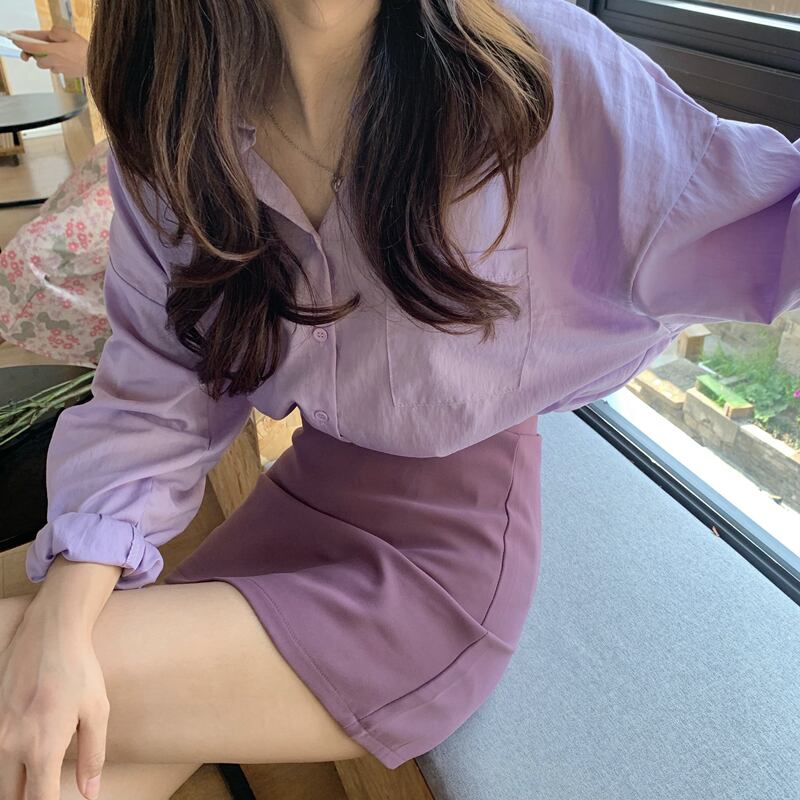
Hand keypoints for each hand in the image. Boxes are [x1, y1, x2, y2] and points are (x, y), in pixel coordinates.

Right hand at [0, 608, 108, 799]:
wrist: (49, 634)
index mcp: (41, 749)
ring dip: (17, 786)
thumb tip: (90, 792)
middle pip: (11, 797)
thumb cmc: (78, 671)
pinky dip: (8, 763)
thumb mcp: (96, 711)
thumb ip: (92, 756)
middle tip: (48, 790)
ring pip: (0, 779)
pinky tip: (25, 756)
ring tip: (38, 779)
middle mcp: (10, 746)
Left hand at [11, 27, 87, 78]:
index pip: (32, 47)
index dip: (22, 44)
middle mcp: (55, 62)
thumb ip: (56, 32)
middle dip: (38, 55)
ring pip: (47, 66)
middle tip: (42, 49)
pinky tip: (66, 61)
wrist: (98, 65)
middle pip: (38, 60)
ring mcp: (60, 69)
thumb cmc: (85, 51)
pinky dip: (57, 65)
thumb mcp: (70, 34)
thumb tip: (50, 35)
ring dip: (48, 61)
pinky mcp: (66, 74)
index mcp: (54, 50)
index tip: (16, 41)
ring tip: (58, 55)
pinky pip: (57, 70)